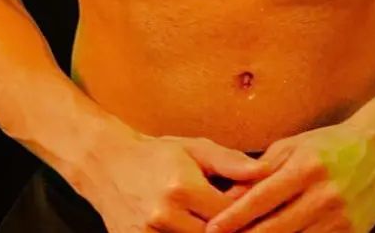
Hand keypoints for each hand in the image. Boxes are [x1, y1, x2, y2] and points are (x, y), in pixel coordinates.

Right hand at [80, 129, 271, 232]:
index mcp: (181, 187)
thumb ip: (230, 162)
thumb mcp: (196, 148)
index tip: (259, 205)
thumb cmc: (158, 154)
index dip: (247, 211)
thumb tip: (265, 171)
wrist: (109, 165)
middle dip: (232, 228)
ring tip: (222, 223)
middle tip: (246, 220)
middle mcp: (163, 216)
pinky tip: (196, 226)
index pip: (228, 212)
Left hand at [203, 120, 374, 232]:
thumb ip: (262, 170)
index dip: (233, 218)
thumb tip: (230, 195)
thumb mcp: (294, 146)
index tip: (211, 229)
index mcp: (306, 168)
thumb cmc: (330, 145)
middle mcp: (322, 195)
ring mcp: (339, 218)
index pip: (261, 199)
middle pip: (273, 230)